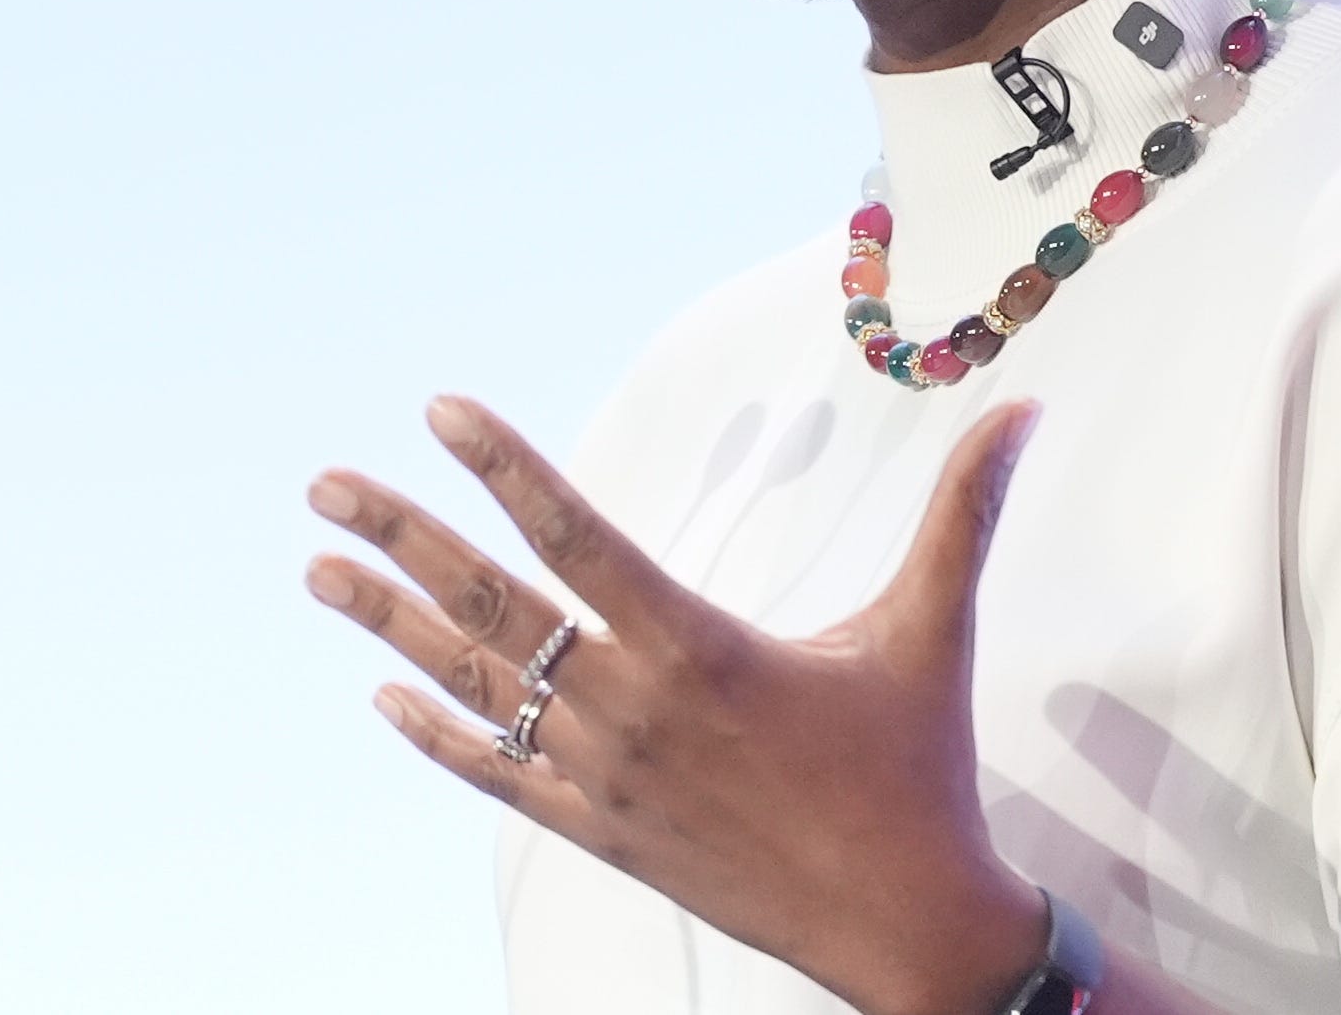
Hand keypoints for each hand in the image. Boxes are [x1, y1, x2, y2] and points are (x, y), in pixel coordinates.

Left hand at [304, 394, 1050, 1014]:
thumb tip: (1021, 411)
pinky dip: (436, 734)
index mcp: (701, 647)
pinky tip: (382, 695)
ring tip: (319, 571)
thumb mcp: (933, 632)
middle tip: (324, 486)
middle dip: (401, 537)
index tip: (437, 413)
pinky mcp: (604, 835)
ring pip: (477, 685)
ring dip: (391, 623)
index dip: (503, 468)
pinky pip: (498, 776)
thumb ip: (963, 514)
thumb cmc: (918, 773)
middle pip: (494, 604)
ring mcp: (608, 778)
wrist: (908, 929)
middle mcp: (634, 708)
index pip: (577, 535)